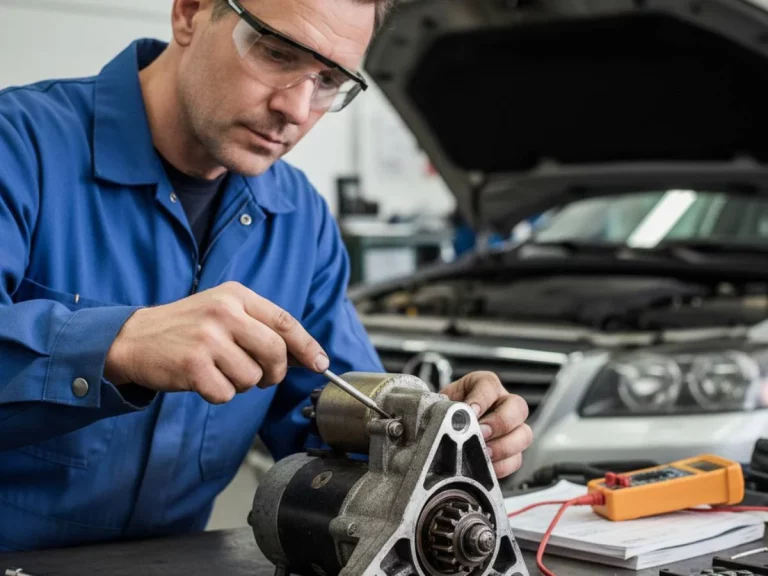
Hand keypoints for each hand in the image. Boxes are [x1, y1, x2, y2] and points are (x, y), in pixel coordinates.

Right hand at [105, 281, 328, 403]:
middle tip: (261, 376)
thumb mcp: (222, 310)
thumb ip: (260, 326)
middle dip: (274, 372)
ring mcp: (208, 338)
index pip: (285, 321)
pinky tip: (203, 380)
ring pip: (252, 377)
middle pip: (275, 352)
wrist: (133, 338)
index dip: (307, 346)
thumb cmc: (185, 327)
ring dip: (241, 384)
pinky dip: (218, 394)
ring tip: (220, 371)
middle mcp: (224, 312)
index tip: (320, 363)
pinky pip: (226, 394)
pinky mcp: (192, 365)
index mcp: (236, 295)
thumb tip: (304, 354)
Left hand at [442, 372, 532, 478]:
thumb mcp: (441, 406)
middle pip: (518, 407)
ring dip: (504, 446)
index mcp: (483, 386)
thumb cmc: (443, 415)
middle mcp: (502, 404)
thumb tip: (443, 422)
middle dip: (499, 422)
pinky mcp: (511, 452)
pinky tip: (485, 468)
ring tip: (484, 453)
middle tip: (481, 433)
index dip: (481, 398)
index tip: (470, 410)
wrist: (441, 432)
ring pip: (524, 434)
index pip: (489, 384)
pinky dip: (502, 466)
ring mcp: (511, 428)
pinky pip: (516, 460)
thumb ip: (443, 410)